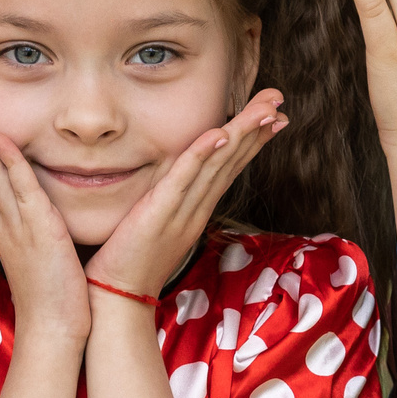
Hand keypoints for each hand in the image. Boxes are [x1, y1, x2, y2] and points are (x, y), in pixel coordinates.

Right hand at [0, 86, 89, 342]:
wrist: (55, 329)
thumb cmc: (51, 292)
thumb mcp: (35, 248)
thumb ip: (28, 222)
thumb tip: (25, 206)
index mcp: (2, 220)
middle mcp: (3, 216)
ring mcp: (17, 221)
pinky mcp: (39, 229)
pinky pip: (21, 190)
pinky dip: (8, 162)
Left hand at [82, 89, 284, 301]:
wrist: (118, 296)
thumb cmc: (131, 261)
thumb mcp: (158, 223)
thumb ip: (170, 199)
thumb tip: (177, 176)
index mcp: (197, 209)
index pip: (230, 167)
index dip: (252, 140)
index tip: (274, 116)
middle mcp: (197, 208)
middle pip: (232, 161)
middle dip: (256, 128)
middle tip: (279, 100)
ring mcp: (182, 211)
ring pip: (217, 166)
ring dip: (242, 134)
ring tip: (264, 109)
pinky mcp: (160, 213)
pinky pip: (184, 180)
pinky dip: (202, 155)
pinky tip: (219, 133)